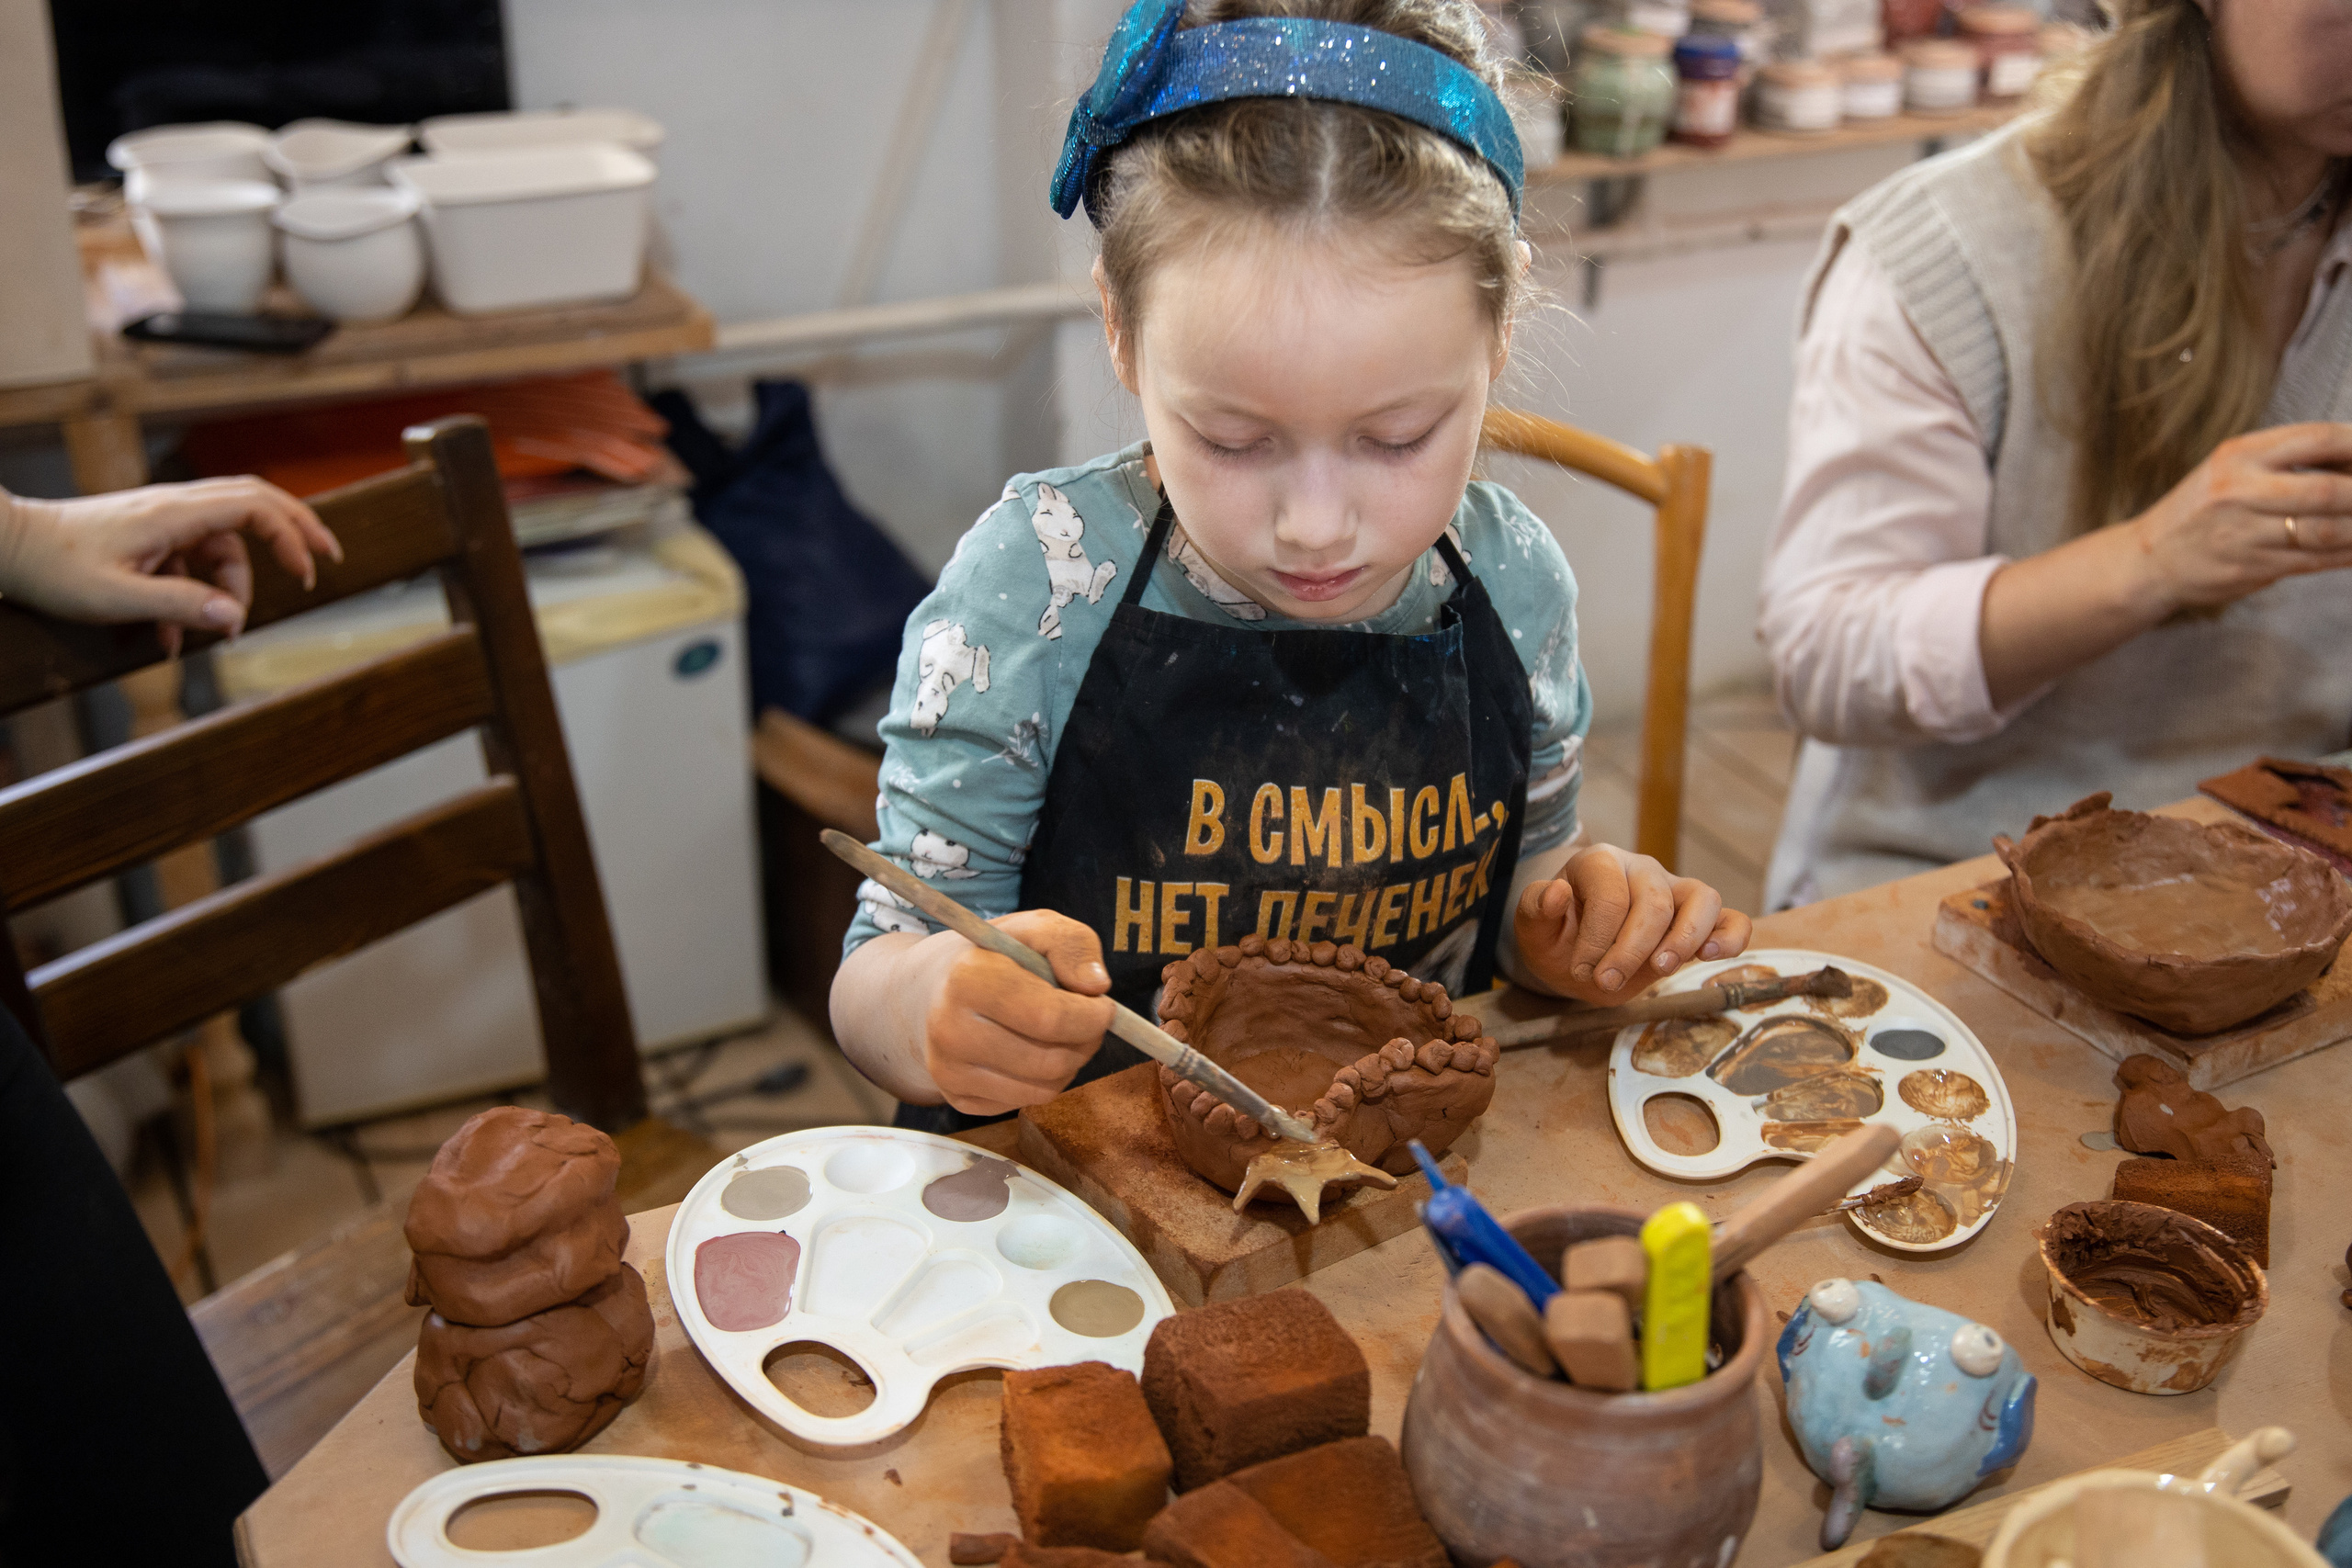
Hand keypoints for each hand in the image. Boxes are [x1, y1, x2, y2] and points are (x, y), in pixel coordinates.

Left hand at [0, 476, 341, 652]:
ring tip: (212, 632)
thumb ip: (179, 606)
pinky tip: (167, 634)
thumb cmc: (52, 567)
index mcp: (173, 514)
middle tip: (325, 561)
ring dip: (227, 588)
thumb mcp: (116, 598)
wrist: (7, 547)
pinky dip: (191, 595)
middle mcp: (173, 507)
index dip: (292, 535)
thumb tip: (234, 617)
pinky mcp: (149, 535)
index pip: (254, 507)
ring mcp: (162, 519)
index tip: (310, 571)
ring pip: (221, 544)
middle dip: (294, 533)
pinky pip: (189, 560)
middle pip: (254, 504)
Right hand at [911, 909, 1114, 1116]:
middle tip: (1087, 1021)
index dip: (1092, 1016)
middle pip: (1052, 1061)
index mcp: (968, 979)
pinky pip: (1025, 1103)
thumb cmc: (994, 958)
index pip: (1050, 1017)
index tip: (1103, 1005)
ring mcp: (949, 1071)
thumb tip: (1096, 985)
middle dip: (1086, 1042)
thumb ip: (1071, 944)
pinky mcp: (958, 1099)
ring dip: (1069, 1064)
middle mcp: (950, 1030)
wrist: (931, 992)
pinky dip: (1042, 1082)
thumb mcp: (1034, 928)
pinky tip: (1031, 1052)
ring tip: (1059, 1034)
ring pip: (1044, 1090)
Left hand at [1513, 844, 1751, 1004]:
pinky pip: (1732, 918)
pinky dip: (1731, 936)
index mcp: (1600, 862)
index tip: (1581, 971)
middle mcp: (1643, 869)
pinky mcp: (1699, 919)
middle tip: (1606, 983)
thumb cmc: (1557, 934)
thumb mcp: (1532, 926)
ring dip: (1684, 939)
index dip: (1597, 939)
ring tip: (1661, 969)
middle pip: (1654, 903)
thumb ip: (1537, 907)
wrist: (1576, 950)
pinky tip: (1712, 956)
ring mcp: (1676, 889)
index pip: (1611, 896)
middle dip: (1630, 950)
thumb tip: (1556, 892)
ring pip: (1702, 900)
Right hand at [2129, 423, 2351, 610]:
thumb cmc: (2199, 511)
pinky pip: (2315, 560)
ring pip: (2327, 531)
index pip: (2315, 439)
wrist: (2149, 559)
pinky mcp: (2251, 568)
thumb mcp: (2230, 469)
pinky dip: (2349, 553)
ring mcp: (2244, 533)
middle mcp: (2240, 491)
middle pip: (2327, 489)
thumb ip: (2284, 462)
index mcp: (2237, 455)